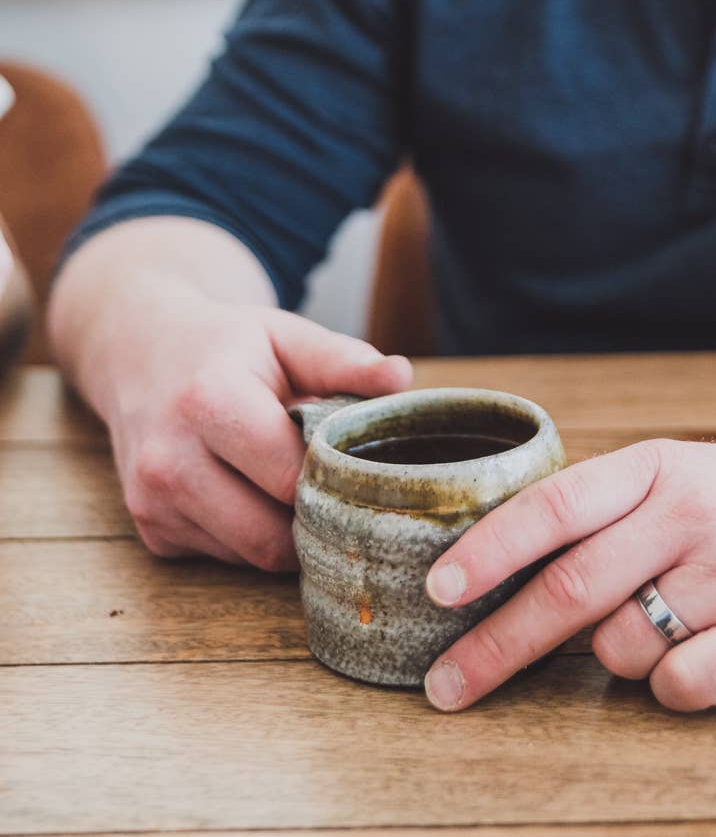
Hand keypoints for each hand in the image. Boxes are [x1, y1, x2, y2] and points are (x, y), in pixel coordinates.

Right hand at [100, 293, 411, 569]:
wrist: (139, 353)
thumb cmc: (226, 345)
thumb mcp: (284, 335)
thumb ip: (342, 360)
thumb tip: (401, 379)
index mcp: (209, 402)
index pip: (290, 476)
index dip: (332, 476)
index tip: (355, 462)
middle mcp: (170, 459)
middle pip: (270, 534)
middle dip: (312, 517)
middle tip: (336, 487)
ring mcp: (152, 502)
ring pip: (249, 555)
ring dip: (283, 532)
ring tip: (293, 484)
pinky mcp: (149, 531)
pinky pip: (223, 557)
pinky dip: (248, 535)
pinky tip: (251, 492)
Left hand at [422, 436, 715, 712]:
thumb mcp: (688, 474)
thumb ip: (611, 509)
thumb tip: (508, 563)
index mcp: (658, 468)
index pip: (553, 507)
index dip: (488, 553)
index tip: (436, 592)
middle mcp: (689, 514)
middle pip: (567, 590)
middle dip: (496, 646)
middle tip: (446, 688)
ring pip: (621, 646)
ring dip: (619, 656)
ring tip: (673, 623)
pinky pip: (683, 684)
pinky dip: (675, 686)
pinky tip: (710, 655)